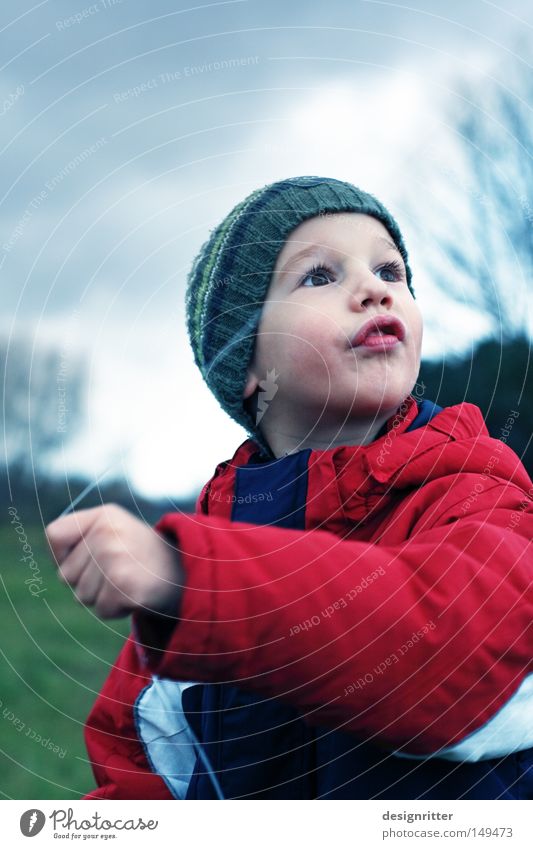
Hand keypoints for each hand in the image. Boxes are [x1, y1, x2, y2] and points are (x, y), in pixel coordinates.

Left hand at [45, 504, 183, 619]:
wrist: (189, 573)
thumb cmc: (144, 557)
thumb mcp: (116, 531)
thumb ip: (82, 539)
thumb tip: (57, 567)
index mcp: (104, 515)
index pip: (55, 535)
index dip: (63, 554)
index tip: (86, 559)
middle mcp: (106, 532)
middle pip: (66, 574)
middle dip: (88, 582)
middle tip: (121, 572)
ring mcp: (114, 558)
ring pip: (82, 596)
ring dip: (104, 597)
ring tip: (130, 581)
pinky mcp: (123, 586)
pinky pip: (101, 610)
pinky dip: (117, 610)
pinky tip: (137, 594)